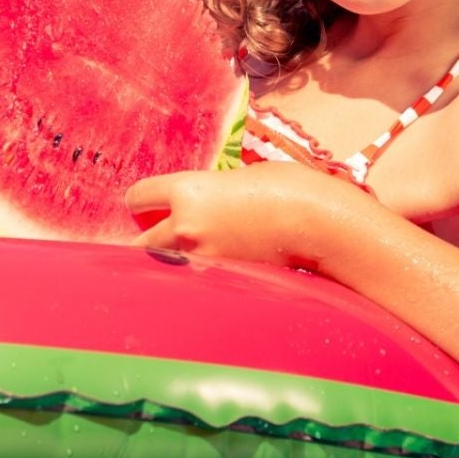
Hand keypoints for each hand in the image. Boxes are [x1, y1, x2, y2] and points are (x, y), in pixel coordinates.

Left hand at [125, 163, 358, 269]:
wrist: (320, 222)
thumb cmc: (288, 188)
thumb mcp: (241, 178)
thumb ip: (211, 192)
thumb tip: (203, 203)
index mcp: (188, 190)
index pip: (138, 197)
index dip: (140, 202)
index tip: (145, 205)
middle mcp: (186, 226)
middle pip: (140, 241)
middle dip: (145, 239)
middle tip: (153, 238)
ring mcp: (203, 258)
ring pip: (162, 266)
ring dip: (166, 262)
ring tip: (175, 261)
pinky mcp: (223, 280)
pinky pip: (193, 279)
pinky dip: (193, 277)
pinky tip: (205, 274)